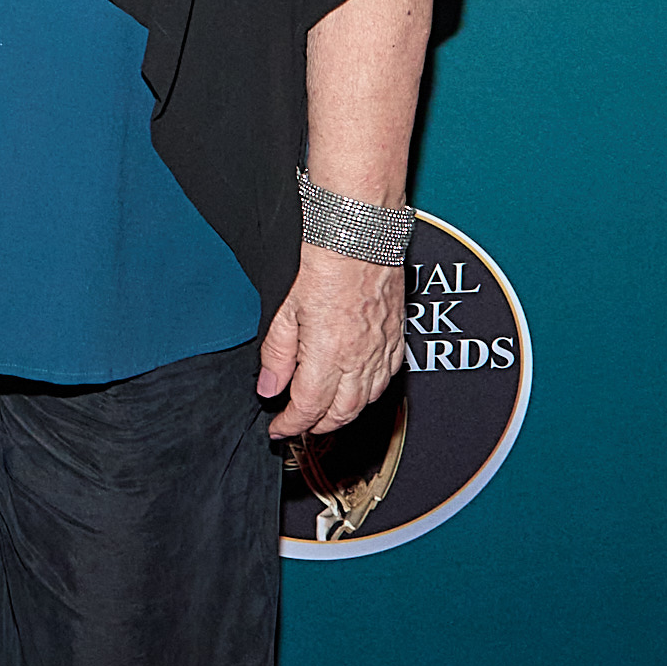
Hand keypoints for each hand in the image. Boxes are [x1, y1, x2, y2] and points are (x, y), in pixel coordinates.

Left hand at [258, 245, 406, 437]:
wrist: (362, 236)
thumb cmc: (324, 264)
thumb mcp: (286, 311)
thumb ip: (278, 355)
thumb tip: (269, 388)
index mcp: (330, 355)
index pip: (310, 407)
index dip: (292, 424)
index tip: (278, 429)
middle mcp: (361, 358)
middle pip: (342, 412)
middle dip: (318, 426)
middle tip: (298, 425)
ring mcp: (382, 349)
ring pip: (367, 401)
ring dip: (344, 414)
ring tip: (324, 415)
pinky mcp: (397, 337)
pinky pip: (387, 379)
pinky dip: (370, 394)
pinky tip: (358, 391)